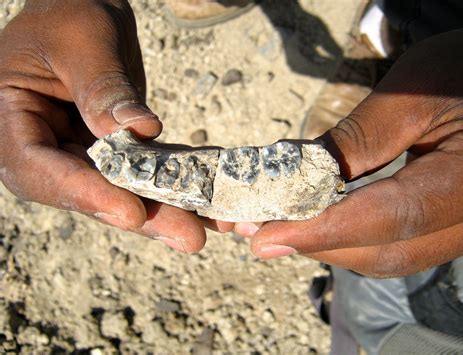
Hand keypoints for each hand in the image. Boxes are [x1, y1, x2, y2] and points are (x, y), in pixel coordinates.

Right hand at [0, 0, 231, 252]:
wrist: (82, 12)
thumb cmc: (70, 15)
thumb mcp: (83, 41)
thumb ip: (103, 89)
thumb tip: (140, 131)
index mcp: (11, 117)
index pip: (38, 167)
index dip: (83, 194)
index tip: (129, 211)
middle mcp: (42, 145)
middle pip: (86, 191)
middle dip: (139, 214)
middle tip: (188, 235)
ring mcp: (78, 153)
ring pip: (119, 190)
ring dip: (164, 209)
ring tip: (205, 227)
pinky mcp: (111, 153)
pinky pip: (142, 173)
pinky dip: (175, 185)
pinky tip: (209, 201)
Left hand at [236, 26, 462, 276]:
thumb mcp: (412, 95)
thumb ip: (357, 141)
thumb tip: (293, 181)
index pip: (390, 218)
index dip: (322, 231)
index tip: (265, 237)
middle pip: (386, 251)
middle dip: (318, 243)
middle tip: (261, 231)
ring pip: (390, 256)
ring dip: (330, 245)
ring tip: (281, 228)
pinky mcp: (449, 225)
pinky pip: (397, 244)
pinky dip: (352, 237)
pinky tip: (320, 222)